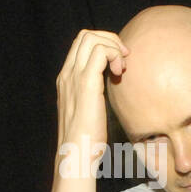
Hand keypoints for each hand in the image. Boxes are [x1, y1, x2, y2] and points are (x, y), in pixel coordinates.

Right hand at [55, 29, 127, 149]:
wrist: (76, 155)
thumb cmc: (86, 140)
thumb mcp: (90, 112)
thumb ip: (96, 95)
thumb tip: (115, 88)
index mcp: (67, 79)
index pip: (81, 45)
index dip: (103, 45)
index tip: (118, 62)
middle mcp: (67, 74)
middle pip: (85, 35)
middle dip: (109, 40)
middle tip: (124, 59)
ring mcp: (74, 78)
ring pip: (91, 38)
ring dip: (112, 46)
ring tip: (121, 67)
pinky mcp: (86, 84)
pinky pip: (100, 52)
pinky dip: (114, 54)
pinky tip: (120, 72)